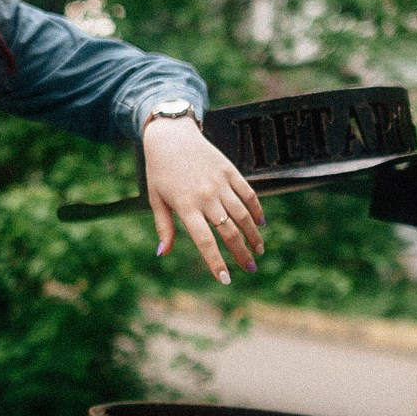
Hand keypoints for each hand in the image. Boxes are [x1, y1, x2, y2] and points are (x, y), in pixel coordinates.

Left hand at [144, 116, 262, 283]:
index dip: (216, 261)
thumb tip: (163, 253)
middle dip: (241, 253)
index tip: (225, 279)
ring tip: (258, 251)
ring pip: (242, 214)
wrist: (171, 136)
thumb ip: (163, 227)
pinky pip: (248, 193)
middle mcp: (205, 196)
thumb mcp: (155, 199)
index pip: (205, 241)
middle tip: (250, 269)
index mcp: (185, 206)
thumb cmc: (160, 171)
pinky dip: (256, 209)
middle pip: (228, 231)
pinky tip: (261, 224)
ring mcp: (220, 183)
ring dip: (253, 235)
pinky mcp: (229, 171)